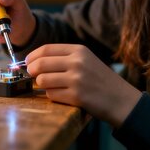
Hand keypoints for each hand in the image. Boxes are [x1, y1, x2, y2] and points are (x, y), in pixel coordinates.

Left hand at [26, 44, 141, 127]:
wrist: (122, 100)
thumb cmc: (101, 80)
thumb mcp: (86, 60)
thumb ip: (64, 58)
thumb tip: (35, 61)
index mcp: (79, 50)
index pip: (46, 49)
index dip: (32, 56)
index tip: (27, 62)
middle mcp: (77, 62)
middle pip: (40, 64)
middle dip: (32, 71)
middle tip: (33, 76)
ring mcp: (76, 79)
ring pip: (42, 80)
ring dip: (42, 85)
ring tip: (51, 86)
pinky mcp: (76, 96)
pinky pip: (51, 95)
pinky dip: (53, 96)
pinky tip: (62, 95)